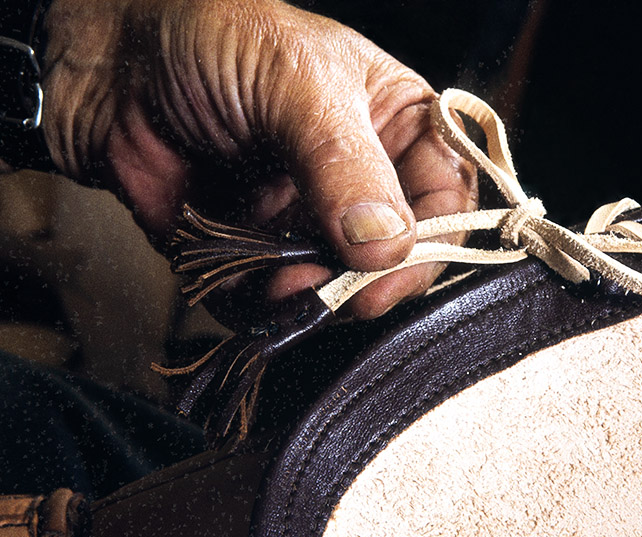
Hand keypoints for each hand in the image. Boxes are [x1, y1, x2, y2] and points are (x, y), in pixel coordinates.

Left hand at [40, 0, 475, 318]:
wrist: (108, 63)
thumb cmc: (213, 40)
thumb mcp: (296, 84)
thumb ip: (344, 164)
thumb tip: (384, 241)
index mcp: (395, 126)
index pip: (447, 197)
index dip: (435, 239)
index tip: (397, 268)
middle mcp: (359, 181)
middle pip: (396, 257)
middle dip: (365, 278)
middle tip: (334, 286)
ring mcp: (307, 222)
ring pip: (335, 289)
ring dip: (310, 298)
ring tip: (278, 280)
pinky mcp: (255, 255)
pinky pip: (272, 303)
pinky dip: (259, 306)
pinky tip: (241, 278)